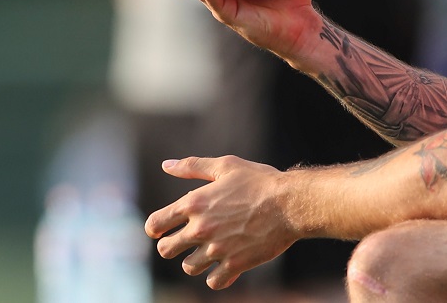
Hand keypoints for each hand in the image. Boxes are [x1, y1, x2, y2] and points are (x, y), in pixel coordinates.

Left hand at [145, 156, 294, 289]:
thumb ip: (194, 166)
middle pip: (166, 250)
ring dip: (196, 260)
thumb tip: (166, 165)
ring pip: (189, 267)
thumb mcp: (227, 166)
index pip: (156, 223)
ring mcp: (217, 249)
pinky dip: (217, 276)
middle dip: (172, 245)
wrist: (290, 204)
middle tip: (186, 241)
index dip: (156, 228)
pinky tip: (225, 265)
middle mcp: (201, 228)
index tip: (163, 229)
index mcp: (195, 203)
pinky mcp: (235, 265)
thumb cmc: (260, 181)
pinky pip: (213, 281)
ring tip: (210, 251)